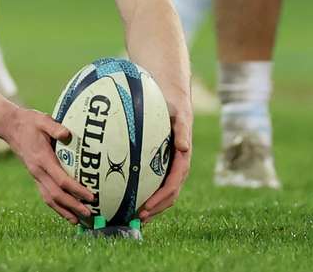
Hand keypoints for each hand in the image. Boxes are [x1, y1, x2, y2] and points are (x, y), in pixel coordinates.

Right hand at [0, 107, 94, 223]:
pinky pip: (45, 195)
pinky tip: (65, 211)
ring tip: (78, 221)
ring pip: (49, 199)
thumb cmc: (29, 122)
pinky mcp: (35, 176)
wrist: (10, 127)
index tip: (91, 196)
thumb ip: (55, 127)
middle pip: (56, 195)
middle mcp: (38, 171)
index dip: (77, 190)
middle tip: (89, 214)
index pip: (61, 180)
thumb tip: (67, 134)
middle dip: (73, 206)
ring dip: (64, 211)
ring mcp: (35, 175)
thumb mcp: (42, 120)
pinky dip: (56, 206)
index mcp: (42, 159)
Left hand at [137, 91, 191, 222]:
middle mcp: (177, 165)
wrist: (172, 95)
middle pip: (169, 194)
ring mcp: (169, 165)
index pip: (173, 184)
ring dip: (151, 205)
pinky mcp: (160, 162)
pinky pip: (153, 181)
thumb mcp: (180, 114)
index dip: (161, 199)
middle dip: (155, 208)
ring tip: (134, 216)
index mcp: (183, 158)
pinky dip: (144, 192)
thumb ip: (182, 130)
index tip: (146, 208)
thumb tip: (184, 147)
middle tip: (138, 218)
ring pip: (162, 192)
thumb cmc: (174, 104)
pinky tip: (128, 197)